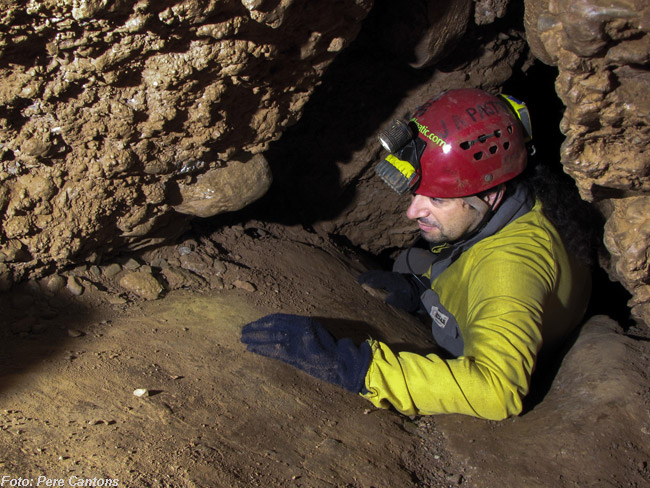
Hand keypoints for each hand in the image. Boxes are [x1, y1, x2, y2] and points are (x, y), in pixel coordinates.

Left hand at [241, 313, 370, 392]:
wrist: (343, 364)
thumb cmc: (331, 351)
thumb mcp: (317, 334)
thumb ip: (302, 331)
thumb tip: (282, 333)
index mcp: (306, 321)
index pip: (280, 318)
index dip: (264, 321)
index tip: (254, 324)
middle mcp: (301, 328)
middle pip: (273, 326)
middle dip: (256, 328)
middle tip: (243, 331)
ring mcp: (299, 341)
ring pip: (271, 337)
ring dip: (255, 338)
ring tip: (244, 340)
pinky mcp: (297, 355)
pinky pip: (274, 351)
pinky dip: (261, 349)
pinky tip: (251, 349)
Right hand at [357, 270, 424, 312]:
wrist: (421, 291)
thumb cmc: (411, 299)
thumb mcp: (406, 301)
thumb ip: (397, 299)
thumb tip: (387, 297)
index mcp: (395, 283)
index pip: (381, 280)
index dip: (372, 281)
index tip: (362, 283)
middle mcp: (392, 277)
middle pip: (378, 275)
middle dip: (367, 277)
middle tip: (357, 280)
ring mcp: (392, 276)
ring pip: (379, 274)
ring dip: (369, 275)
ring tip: (360, 278)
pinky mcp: (392, 277)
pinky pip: (380, 275)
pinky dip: (373, 275)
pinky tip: (369, 277)